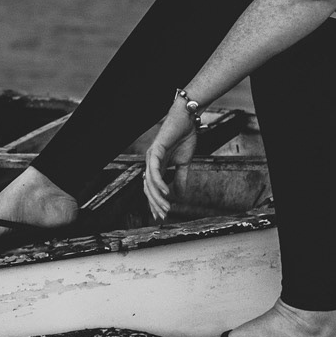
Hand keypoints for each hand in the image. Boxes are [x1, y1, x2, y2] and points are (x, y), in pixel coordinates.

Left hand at [143, 100, 199, 220]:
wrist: (187, 120)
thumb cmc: (184, 138)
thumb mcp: (184, 164)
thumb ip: (180, 179)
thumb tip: (179, 196)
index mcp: (157, 166)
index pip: (152, 188)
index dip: (155, 202)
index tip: (161, 215)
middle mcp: (151, 163)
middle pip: (148, 188)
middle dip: (155, 204)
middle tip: (163, 216)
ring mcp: (151, 157)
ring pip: (150, 182)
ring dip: (158, 197)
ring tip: (166, 208)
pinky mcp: (156, 151)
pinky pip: (155, 170)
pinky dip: (159, 183)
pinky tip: (165, 192)